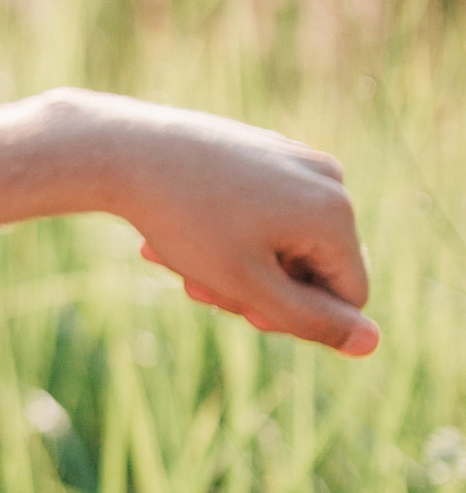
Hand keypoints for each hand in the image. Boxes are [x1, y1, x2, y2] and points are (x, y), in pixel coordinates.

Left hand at [61, 88, 377, 357]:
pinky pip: (264, 211)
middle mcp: (329, 179)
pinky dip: (228, 232)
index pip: (348, 297)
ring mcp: (296, 158)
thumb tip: (371, 343)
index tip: (242, 310)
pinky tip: (178, 232)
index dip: (297, 318)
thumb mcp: (249, 286)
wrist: (122, 149)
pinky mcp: (265, 149)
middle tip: (197, 286)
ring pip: (282, 243)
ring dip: (235, 265)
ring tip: (178, 259)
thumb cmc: (185, 221)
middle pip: (313, 269)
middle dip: (258, 288)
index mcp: (335, 213)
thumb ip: (311, 321)